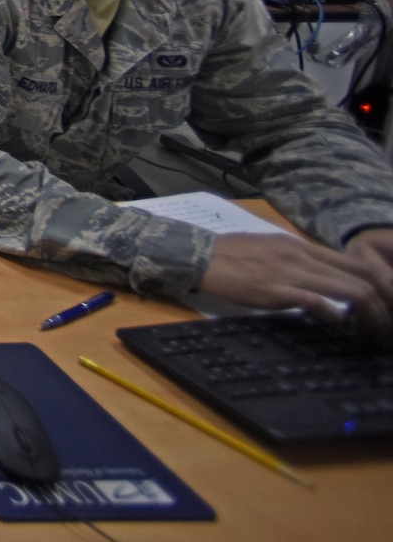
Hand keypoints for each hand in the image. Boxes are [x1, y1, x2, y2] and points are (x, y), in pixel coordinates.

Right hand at [200, 232, 392, 331]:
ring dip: (366, 311)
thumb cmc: (230, 252)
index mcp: (301, 245)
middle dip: (380, 302)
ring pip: (347, 288)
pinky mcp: (276, 290)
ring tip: (370, 328)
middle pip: (360, 277)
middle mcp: (301, 256)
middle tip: (383, 321)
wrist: (199, 256)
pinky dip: (334, 313)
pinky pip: (316, 301)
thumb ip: (296, 258)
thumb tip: (318, 274)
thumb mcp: (270, 246)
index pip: (356, 261)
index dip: (378, 282)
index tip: (382, 301)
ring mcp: (290, 273)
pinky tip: (337, 321)